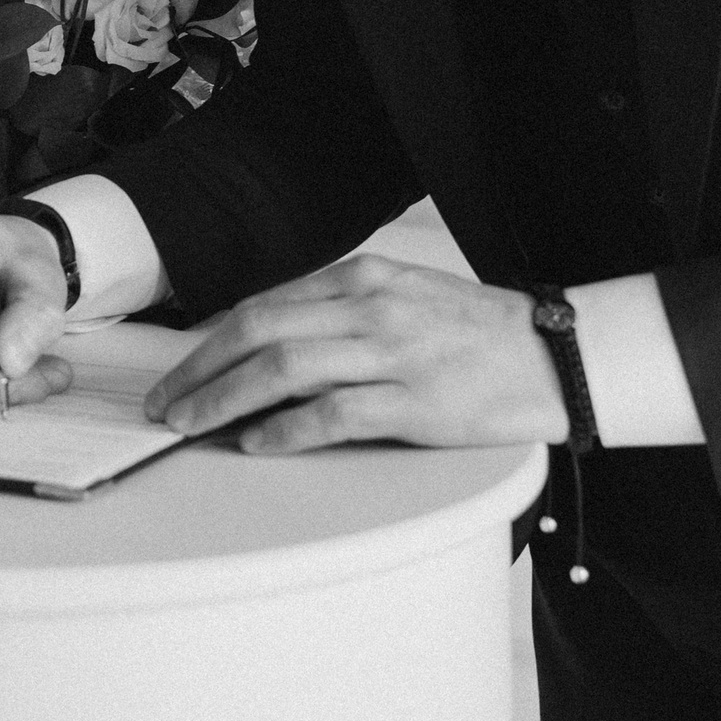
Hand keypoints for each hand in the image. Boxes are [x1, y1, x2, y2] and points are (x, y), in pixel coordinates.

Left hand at [143, 254, 571, 454]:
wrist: (553, 354)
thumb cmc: (477, 332)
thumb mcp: (405, 295)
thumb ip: (344, 310)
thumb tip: (274, 342)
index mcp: (363, 277)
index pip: (265, 304)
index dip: (211, 340)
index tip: (181, 369)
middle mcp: (369, 307)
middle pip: (259, 330)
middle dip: (200, 369)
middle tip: (166, 403)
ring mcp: (391, 353)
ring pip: (282, 367)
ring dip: (223, 399)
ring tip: (191, 426)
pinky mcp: (414, 402)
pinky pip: (332, 413)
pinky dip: (285, 429)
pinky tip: (255, 443)